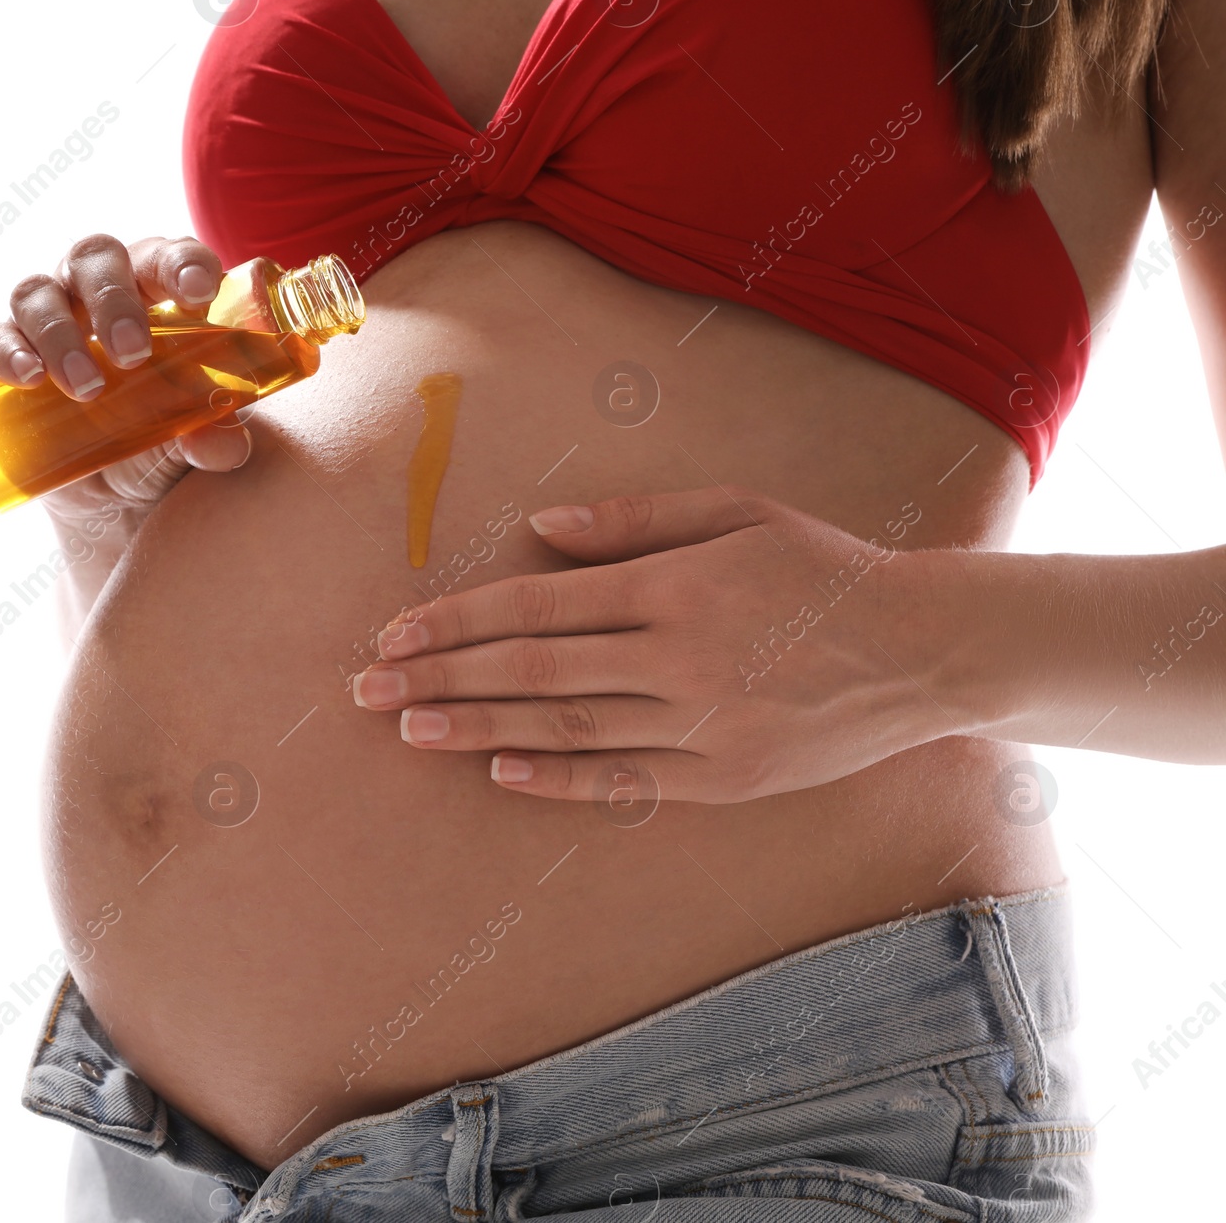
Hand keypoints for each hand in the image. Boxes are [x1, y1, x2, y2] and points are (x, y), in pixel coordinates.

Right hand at [0, 233, 253, 525]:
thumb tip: (218, 442)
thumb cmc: (165, 440)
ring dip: (59, 334)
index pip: (169, 257)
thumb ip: (216, 438)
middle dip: (112, 300)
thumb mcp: (197, 444)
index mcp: (157, 293)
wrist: (117, 497)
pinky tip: (28, 377)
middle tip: (133, 352)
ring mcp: (50, 322)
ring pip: (38, 294)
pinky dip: (7, 352)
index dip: (183, 263)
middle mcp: (100, 294)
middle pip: (95, 259)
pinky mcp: (9, 360)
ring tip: (86, 386)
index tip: (199, 292)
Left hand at [351, 488, 952, 802]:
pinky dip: (558, 777)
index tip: (397, 632)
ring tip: (410, 727)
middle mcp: (681, 658)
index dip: (460, 620)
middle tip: (368, 688)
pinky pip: (624, 779)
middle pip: (534, 670)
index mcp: (676, 584)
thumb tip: (539, 533)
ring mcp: (704, 726)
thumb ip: (634, 522)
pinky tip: (499, 770)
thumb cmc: (821, 567)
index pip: (538, 605)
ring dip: (479, 728)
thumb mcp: (737, 513)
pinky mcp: (726, 778)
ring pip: (568, 728)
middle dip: (442, 676)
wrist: (922, 649)